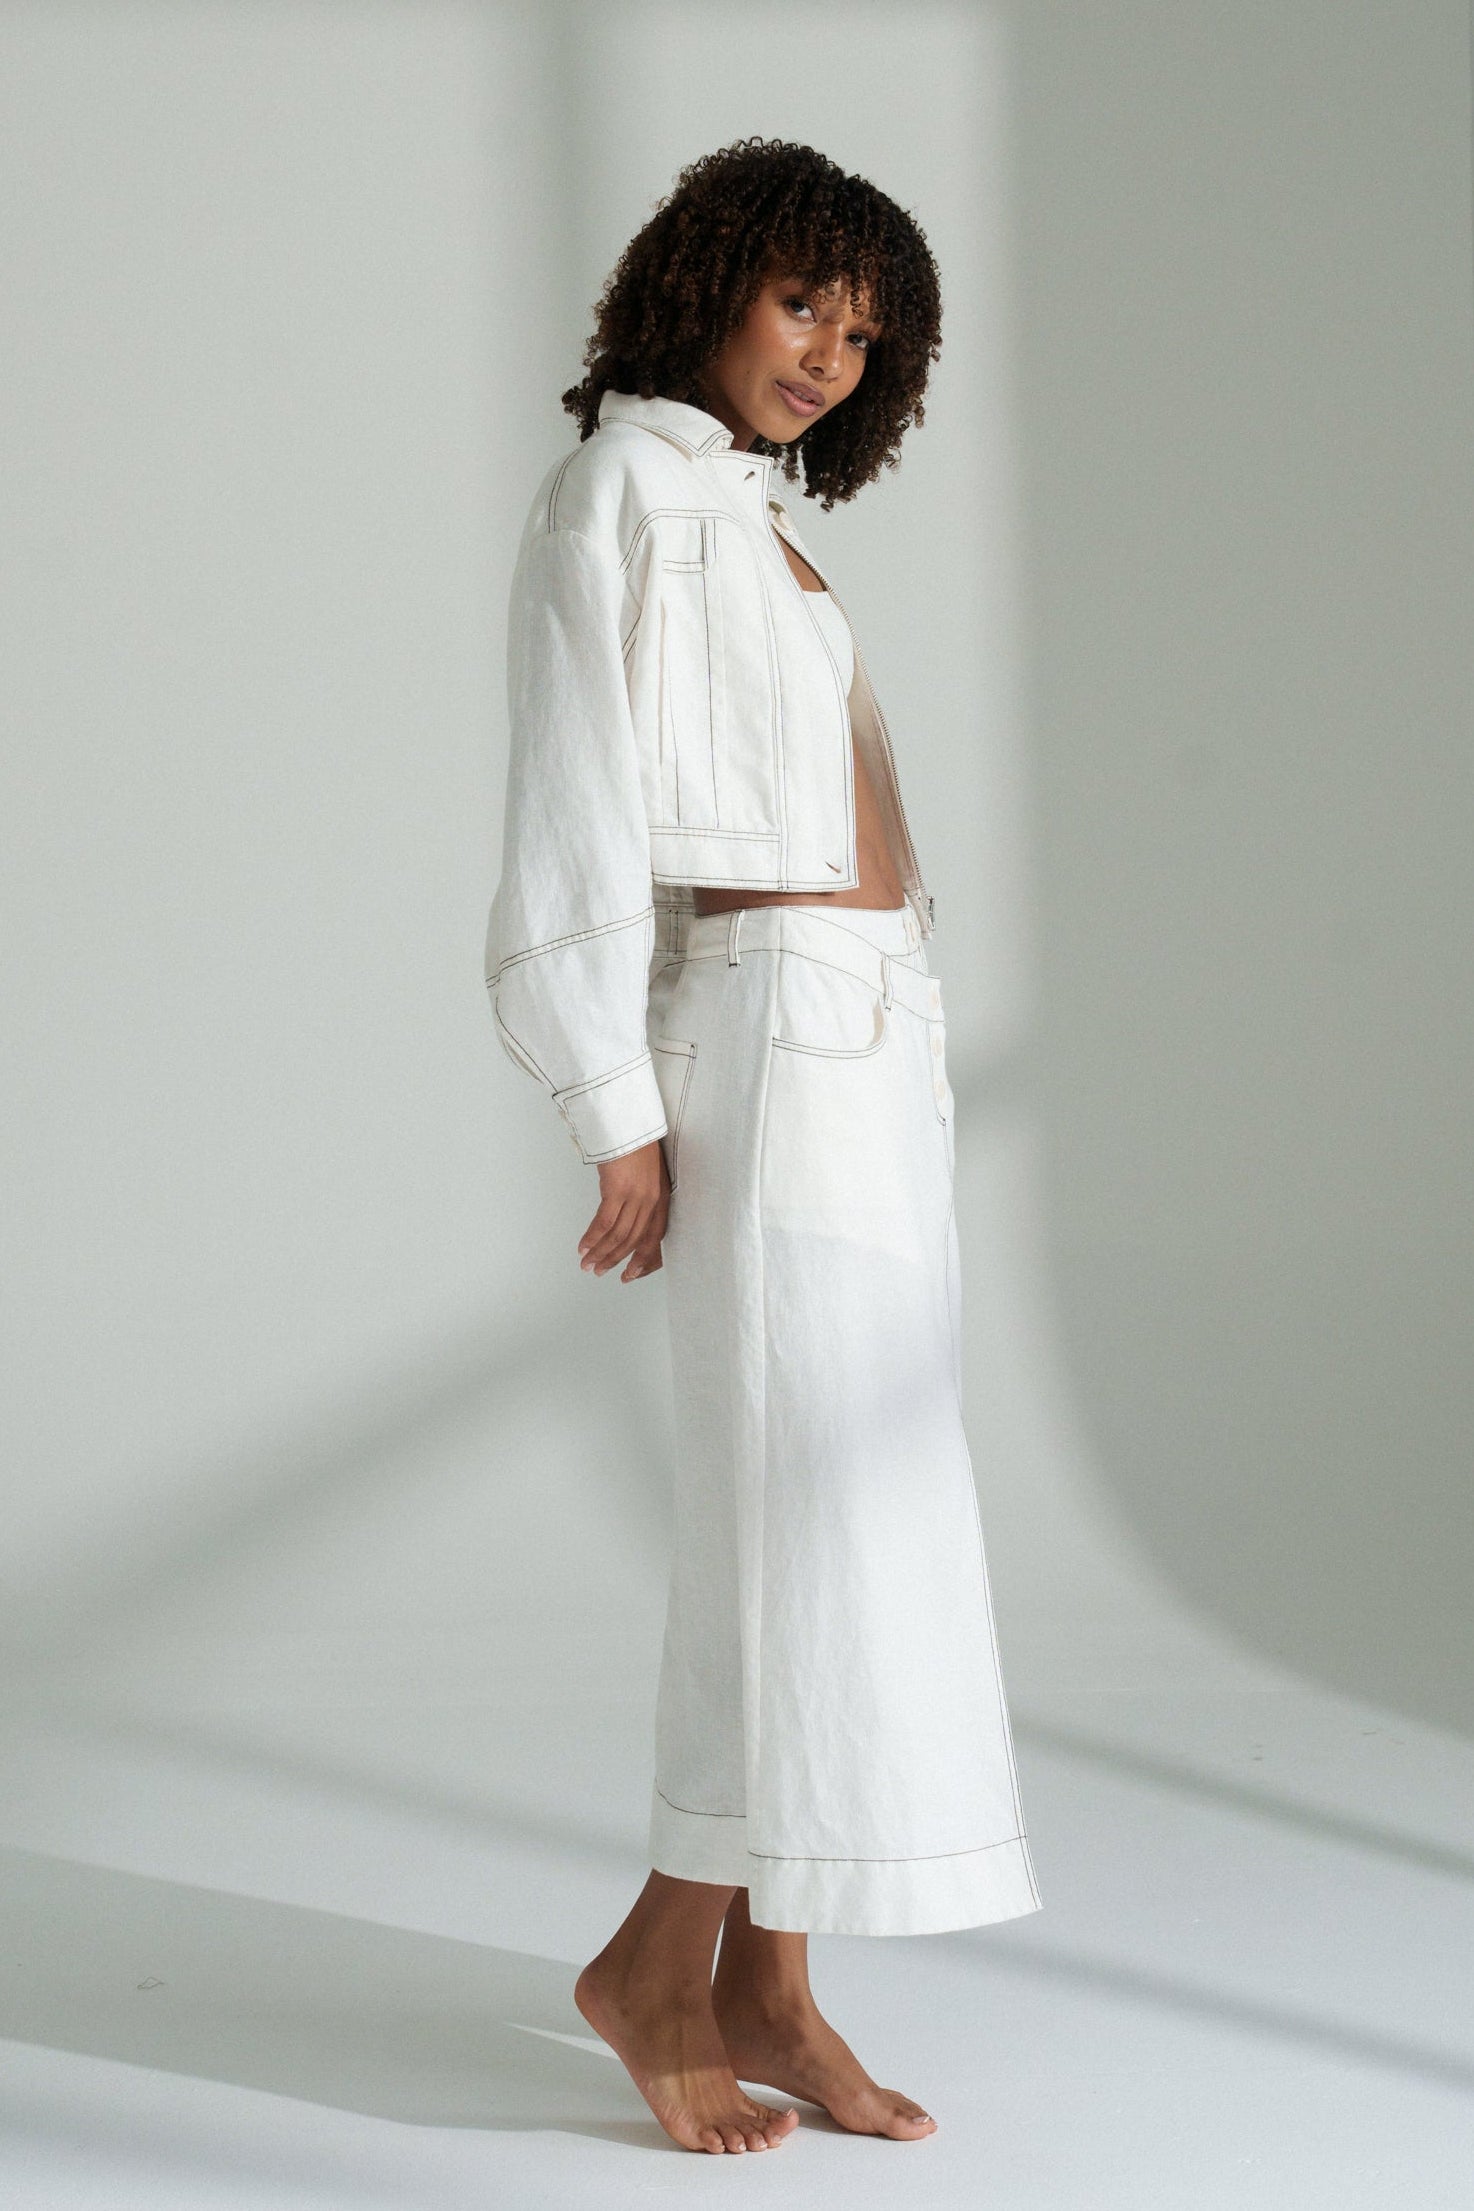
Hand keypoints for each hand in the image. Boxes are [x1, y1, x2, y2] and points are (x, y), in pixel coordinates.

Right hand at [577, 1139, 669, 1281]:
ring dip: (600, 1253)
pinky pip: (604, 1222)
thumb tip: (626, 1210)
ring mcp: (636, 1195)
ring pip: (619, 1236)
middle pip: (635, 1240)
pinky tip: (583, 1247)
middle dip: (616, 1259)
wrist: (630, 1119)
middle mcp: (652, 1199)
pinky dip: (592, 1238)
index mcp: (662, 1196)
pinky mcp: (618, 1189)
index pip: (656, 1237)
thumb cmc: (634, 1140)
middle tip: (600, 1271)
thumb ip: (641, 1192)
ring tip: (587, 1264)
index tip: (632, 1274)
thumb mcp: (646, 1170)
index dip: (645, 1259)